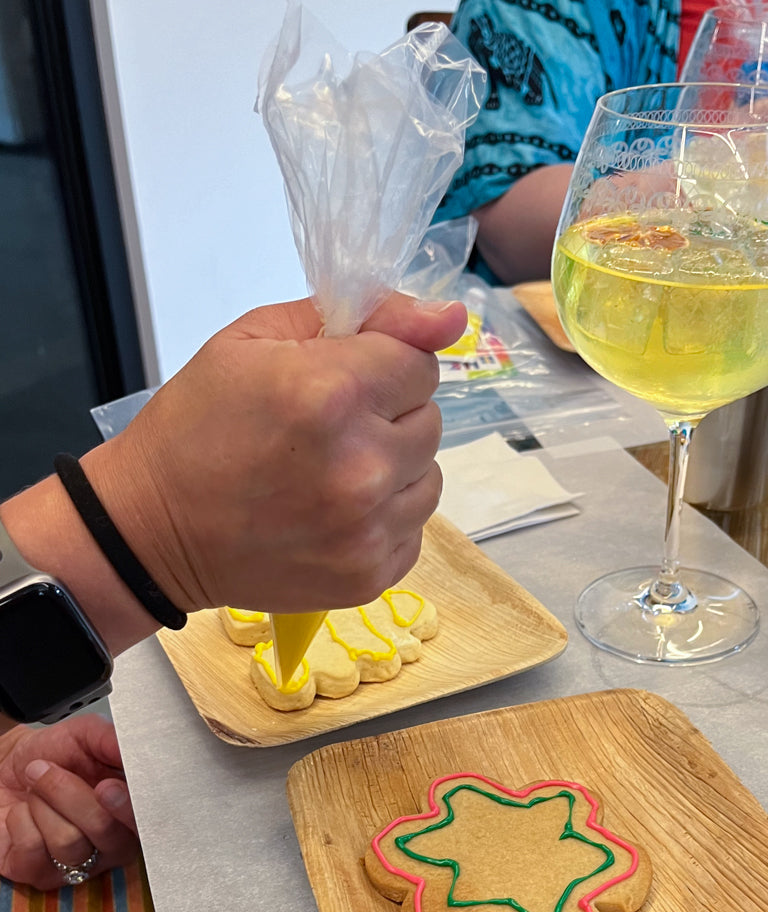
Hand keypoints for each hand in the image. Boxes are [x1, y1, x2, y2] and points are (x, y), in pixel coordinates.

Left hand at [0, 715, 137, 889]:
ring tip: (35, 790)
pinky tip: (24, 812)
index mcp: (134, 808)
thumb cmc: (55, 752)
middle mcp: (114, 841)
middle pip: (104, 828)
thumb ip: (113, 740)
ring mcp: (79, 863)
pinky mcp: (40, 876)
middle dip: (70, 793)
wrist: (9, 766)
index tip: (107, 786)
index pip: (146, 820)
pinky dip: (22, 821)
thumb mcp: (86, 734)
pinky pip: (33, 851)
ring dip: (43, 804)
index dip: (128, 807)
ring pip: (68, 841)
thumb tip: (135, 749)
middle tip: (47, 769)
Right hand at [90, 293, 466, 615]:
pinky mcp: (371, 574)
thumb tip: (450, 317)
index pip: (421, 363)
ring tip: (332, 473)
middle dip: (389, 414)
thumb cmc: (199, 425)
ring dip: (394, 467)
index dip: (384, 365)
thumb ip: (363, 317)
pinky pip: (415, 526)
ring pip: (430, 475)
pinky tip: (335, 513)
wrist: (152, 531)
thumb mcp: (257, 340)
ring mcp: (369, 528)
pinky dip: (385, 516)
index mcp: (331, 393)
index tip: (348, 379)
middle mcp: (362, 465)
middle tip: (329, 430)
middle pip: (430, 419)